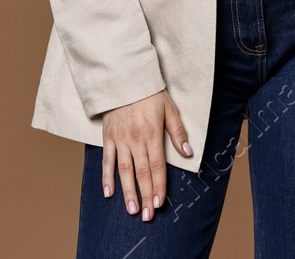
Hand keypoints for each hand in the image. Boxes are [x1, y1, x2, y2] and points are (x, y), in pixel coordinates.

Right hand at [99, 88, 192, 219]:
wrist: (125, 79)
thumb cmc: (150, 94)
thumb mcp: (169, 108)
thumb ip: (178, 132)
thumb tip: (188, 152)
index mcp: (152, 133)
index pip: (157, 165)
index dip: (159, 185)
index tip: (160, 203)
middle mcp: (135, 139)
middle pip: (141, 172)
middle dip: (145, 195)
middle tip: (147, 215)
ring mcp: (120, 139)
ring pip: (124, 170)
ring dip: (128, 191)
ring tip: (132, 210)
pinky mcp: (108, 137)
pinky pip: (107, 159)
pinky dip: (107, 177)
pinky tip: (109, 193)